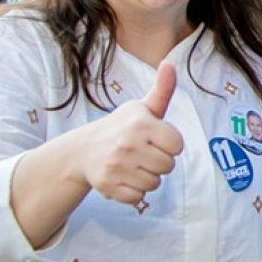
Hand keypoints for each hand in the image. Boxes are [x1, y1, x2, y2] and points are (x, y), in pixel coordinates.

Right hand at [78, 61, 184, 204]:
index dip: (169, 144)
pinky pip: (138, 198)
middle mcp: (128, 144)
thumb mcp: (142, 107)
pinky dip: (133, 192)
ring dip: (147, 177)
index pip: (177, 146)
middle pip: (168, 167)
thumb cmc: (123, 126)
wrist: (84, 149)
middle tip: (142, 153)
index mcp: (141, 124)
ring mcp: (116, 166)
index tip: (155, 139)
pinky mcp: (108, 186)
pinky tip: (123, 177)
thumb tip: (170, 63)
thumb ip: (162, 89)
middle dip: (159, 162)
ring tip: (132, 165)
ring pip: (154, 184)